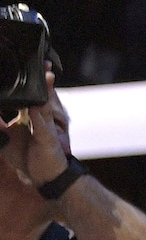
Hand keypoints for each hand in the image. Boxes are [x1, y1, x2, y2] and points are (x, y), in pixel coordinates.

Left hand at [0, 74, 73, 200]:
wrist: (45, 176)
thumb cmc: (29, 155)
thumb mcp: (10, 136)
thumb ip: (1, 125)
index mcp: (34, 116)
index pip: (35, 94)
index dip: (36, 81)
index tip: (36, 64)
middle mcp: (42, 119)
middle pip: (43, 95)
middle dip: (44, 80)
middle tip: (44, 63)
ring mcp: (47, 129)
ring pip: (45, 107)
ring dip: (46, 92)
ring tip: (46, 77)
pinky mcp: (48, 141)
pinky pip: (42, 128)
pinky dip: (38, 117)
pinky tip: (34, 108)